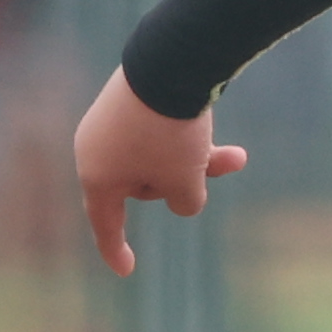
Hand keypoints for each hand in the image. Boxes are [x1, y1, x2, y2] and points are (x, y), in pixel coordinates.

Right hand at [73, 66, 244, 278]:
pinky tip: (209, 117)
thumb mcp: (184, 183)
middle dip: (184, 181)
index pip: (105, 223)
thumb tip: (182, 195)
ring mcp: (110, 119)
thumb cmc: (170, 134)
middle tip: (220, 166)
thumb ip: (184, 203)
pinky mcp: (129, 95)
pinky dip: (188, 135)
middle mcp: (95, 147)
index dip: (115, 249)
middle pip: (145, 184)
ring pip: (158, 155)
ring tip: (236, 156)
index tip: (126, 270)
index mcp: (96, 176)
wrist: (170, 61)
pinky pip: (158, 128)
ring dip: (197, 159)